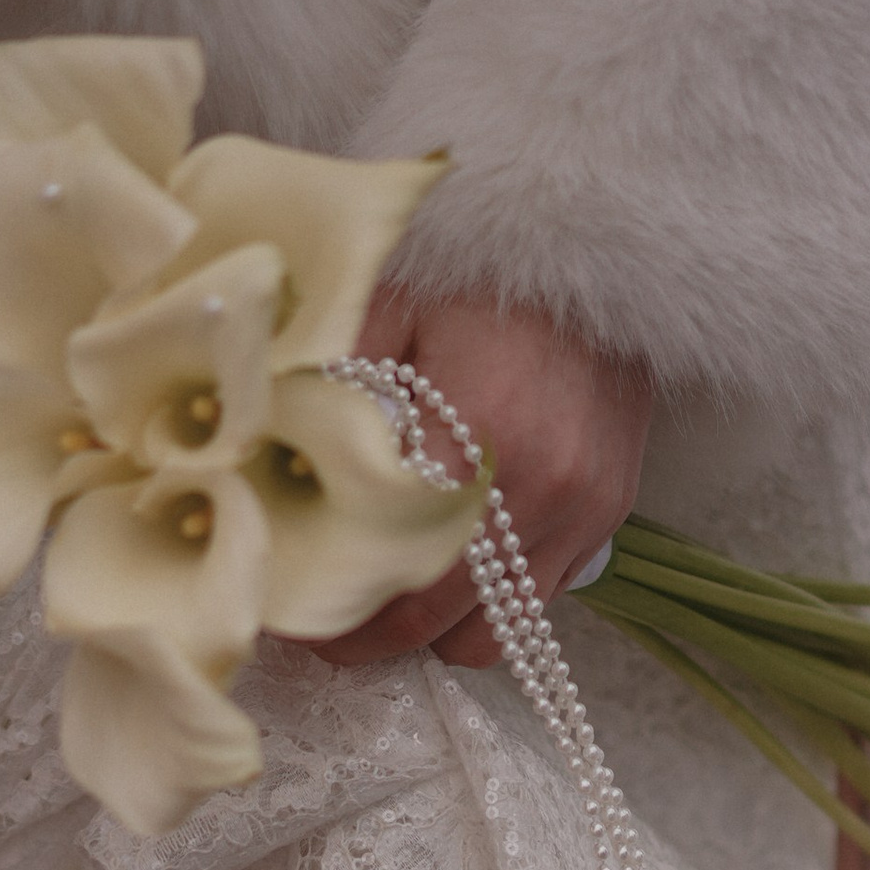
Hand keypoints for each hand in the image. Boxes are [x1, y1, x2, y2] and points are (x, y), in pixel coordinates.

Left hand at [298, 288, 650, 672]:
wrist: (597, 233)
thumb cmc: (479, 261)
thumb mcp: (387, 305)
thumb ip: (332, 391)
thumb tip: (261, 467)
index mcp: (479, 440)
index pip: (395, 582)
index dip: (337, 619)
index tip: (295, 614)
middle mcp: (541, 490)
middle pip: (440, 625)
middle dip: (375, 636)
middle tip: (328, 617)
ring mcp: (583, 509)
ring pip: (497, 630)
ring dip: (441, 623)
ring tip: (400, 583)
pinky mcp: (608, 510)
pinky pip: (539, 596)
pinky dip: (492, 594)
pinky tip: (458, 550)